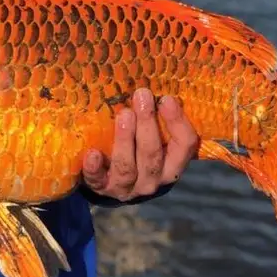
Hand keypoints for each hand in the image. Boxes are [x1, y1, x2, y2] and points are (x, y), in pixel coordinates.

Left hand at [81, 88, 197, 201]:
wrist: (113, 182)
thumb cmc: (137, 150)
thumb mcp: (154, 138)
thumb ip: (157, 119)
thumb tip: (151, 87)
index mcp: (171, 165)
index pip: (185, 146)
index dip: (178, 122)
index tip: (166, 99)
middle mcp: (152, 180)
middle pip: (153, 155)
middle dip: (147, 124)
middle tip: (142, 97)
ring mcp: (127, 187)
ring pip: (127, 167)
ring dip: (125, 140)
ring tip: (123, 115)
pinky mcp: (103, 189)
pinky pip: (98, 180)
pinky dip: (94, 167)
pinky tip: (92, 153)